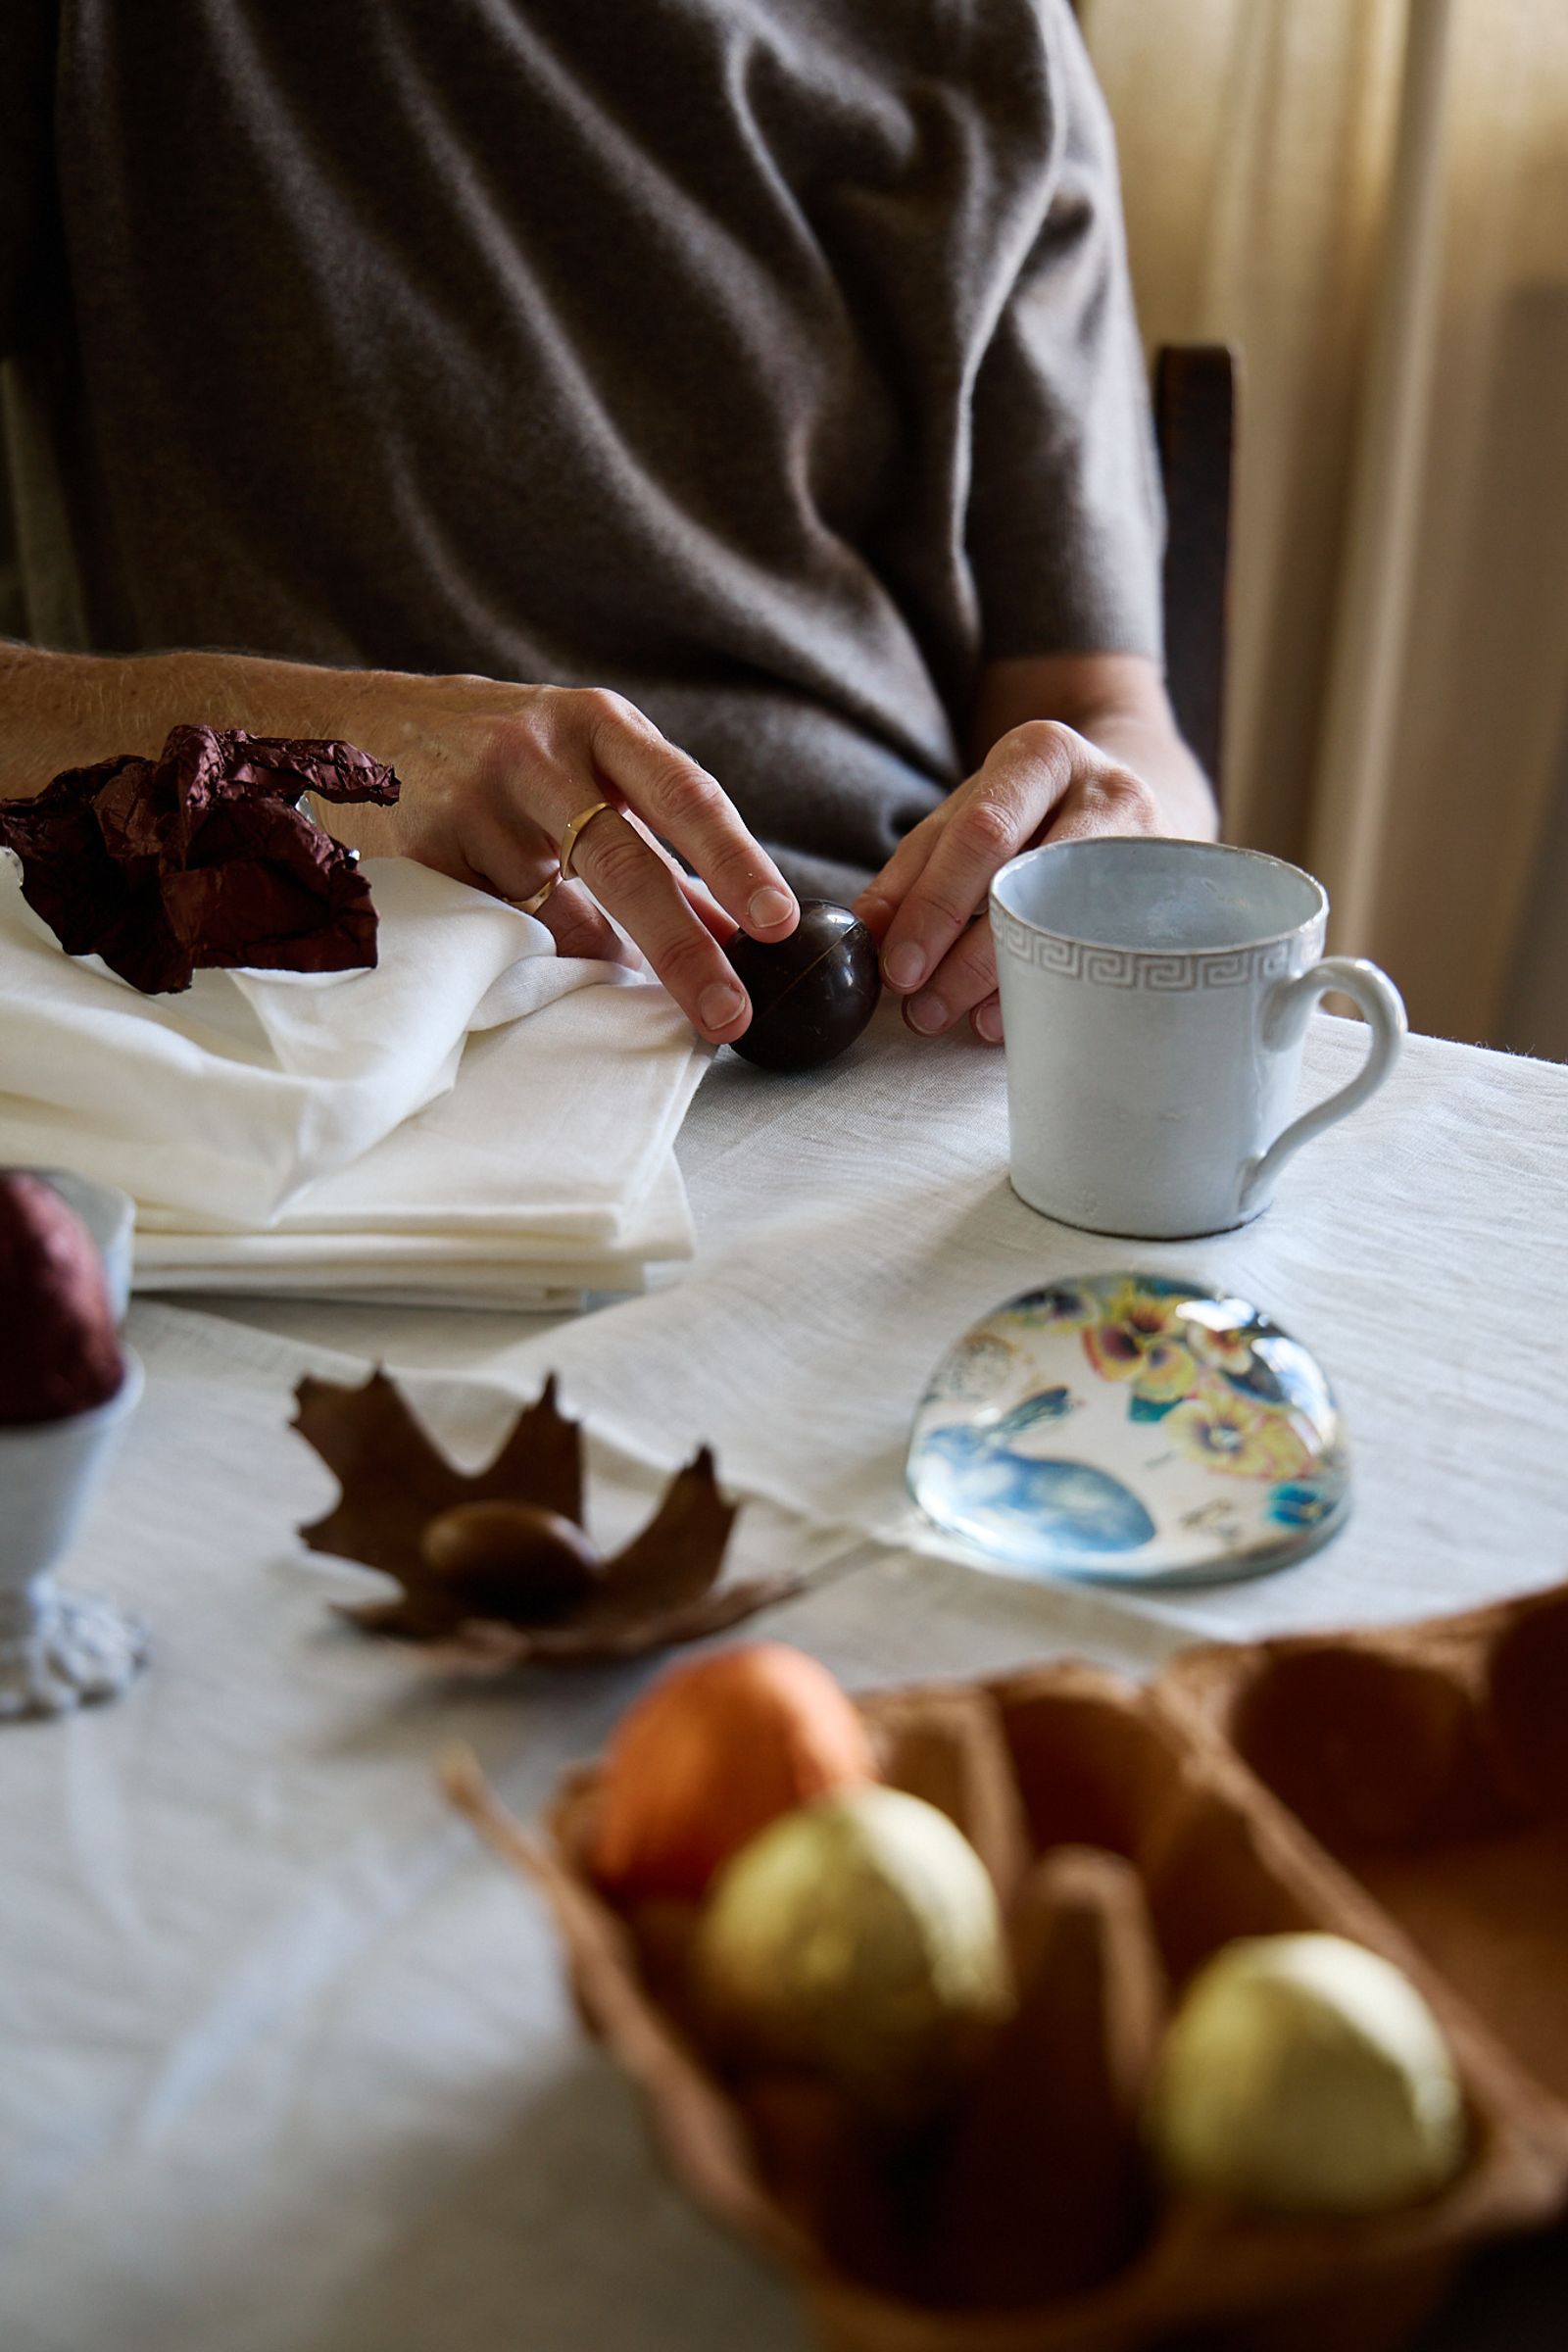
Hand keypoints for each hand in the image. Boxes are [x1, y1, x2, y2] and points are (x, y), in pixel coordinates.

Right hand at [333, 672, 797, 1043]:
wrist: (345, 726)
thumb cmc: (497, 756)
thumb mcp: (581, 766)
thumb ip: (656, 836)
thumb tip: (737, 930)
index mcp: (597, 724)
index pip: (684, 795)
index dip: (735, 861)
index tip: (778, 922)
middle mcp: (538, 753)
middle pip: (626, 864)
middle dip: (683, 948)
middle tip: (729, 1013)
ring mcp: (474, 802)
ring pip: (558, 915)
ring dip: (596, 958)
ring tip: (614, 979)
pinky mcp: (424, 852)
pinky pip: (499, 931)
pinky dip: (527, 954)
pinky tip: (522, 947)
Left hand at [853, 719, 1160, 1043]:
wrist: (1138, 805)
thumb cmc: (1037, 815)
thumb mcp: (974, 815)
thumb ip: (917, 866)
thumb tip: (866, 930)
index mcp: (1039, 753)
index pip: (978, 833)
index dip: (932, 904)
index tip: (895, 968)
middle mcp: (1102, 787)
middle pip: (1021, 875)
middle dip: (959, 952)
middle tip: (918, 1005)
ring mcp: (1146, 840)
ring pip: (1064, 922)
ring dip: (996, 981)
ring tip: (951, 1017)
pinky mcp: (1168, 892)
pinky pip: (1099, 953)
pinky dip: (1043, 989)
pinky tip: (1003, 1017)